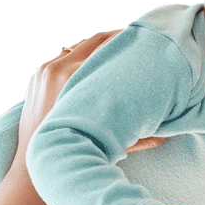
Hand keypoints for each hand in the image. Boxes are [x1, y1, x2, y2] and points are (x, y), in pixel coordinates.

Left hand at [13, 29, 165, 163]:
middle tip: (136, 41)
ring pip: (78, 48)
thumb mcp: (113, 145)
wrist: (35, 164)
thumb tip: (169, 134)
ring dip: (98, 48)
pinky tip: (95, 66)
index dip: (128, 40)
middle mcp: (58, 69)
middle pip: (94, 41)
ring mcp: (45, 71)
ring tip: (118, 52)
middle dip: (116, 39)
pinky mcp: (38, 76)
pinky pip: (63, 59)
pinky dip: (80, 59)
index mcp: (76, 78)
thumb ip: (143, 137)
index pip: (108, 45)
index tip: (144, 40)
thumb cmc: (76, 155)